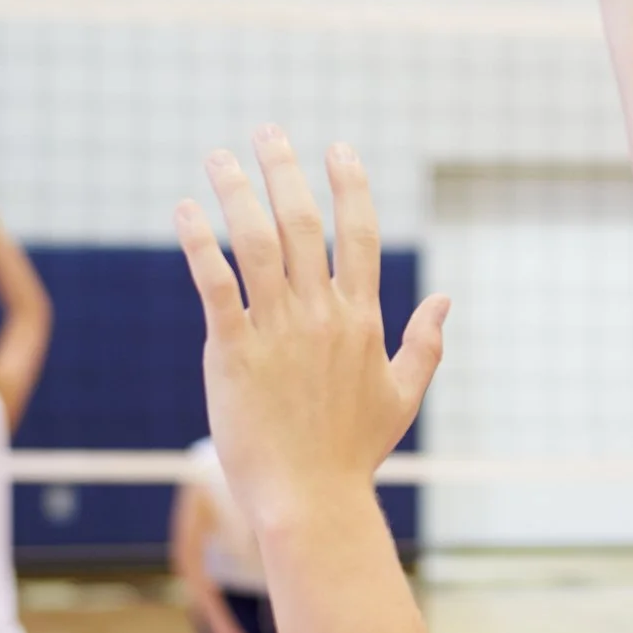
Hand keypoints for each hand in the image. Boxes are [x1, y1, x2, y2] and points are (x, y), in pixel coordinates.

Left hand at [176, 129, 452, 537]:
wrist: (311, 500)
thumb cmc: (354, 454)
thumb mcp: (403, 396)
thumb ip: (426, 343)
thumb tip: (446, 300)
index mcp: (362, 320)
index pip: (359, 235)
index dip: (349, 186)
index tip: (337, 149)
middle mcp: (321, 315)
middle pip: (304, 224)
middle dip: (286, 170)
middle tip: (269, 132)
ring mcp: (278, 331)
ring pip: (257, 242)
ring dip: (237, 191)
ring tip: (219, 155)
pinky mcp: (233, 351)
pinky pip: (215, 284)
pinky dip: (200, 242)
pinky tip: (186, 210)